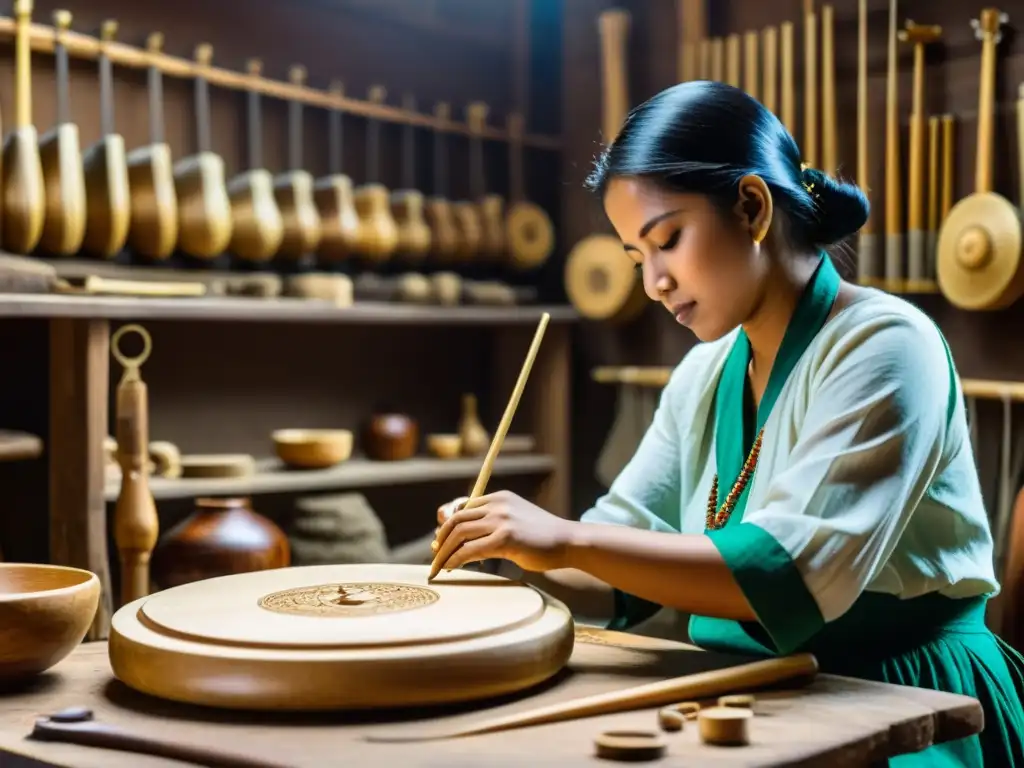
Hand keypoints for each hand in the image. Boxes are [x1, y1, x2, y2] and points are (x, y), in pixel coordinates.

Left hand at [431, 490, 573, 572]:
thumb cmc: (542, 538)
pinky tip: (452, 568)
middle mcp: (498, 504)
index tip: (440, 541)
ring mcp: (501, 519)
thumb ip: (493, 524)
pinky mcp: (505, 538)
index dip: (447, 524)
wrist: (568, 542)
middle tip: (434, 556)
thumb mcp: (515, 521)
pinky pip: (470, 549)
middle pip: (456, 519)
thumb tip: (464, 538)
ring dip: (443, 552)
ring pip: (459, 533)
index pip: (463, 506)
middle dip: (440, 539)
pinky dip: (456, 559)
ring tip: (438, 567)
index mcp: (499, 498)